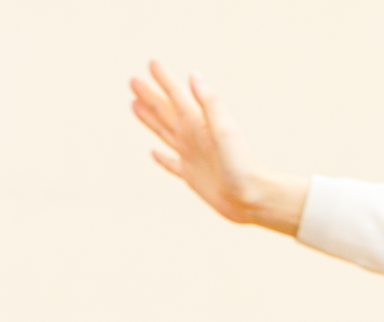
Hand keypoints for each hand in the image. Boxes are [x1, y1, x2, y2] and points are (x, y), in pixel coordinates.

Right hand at [130, 61, 307, 233]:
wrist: (251, 197)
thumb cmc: (241, 164)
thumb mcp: (225, 130)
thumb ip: (210, 103)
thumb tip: (194, 75)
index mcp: (198, 123)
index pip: (176, 96)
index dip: (164, 80)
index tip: (151, 63)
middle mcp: (193, 137)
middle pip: (165, 111)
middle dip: (149, 96)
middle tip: (132, 80)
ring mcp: (191, 156)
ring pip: (163, 132)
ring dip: (149, 119)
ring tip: (135, 105)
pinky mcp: (191, 176)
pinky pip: (170, 164)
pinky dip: (161, 158)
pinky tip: (153, 153)